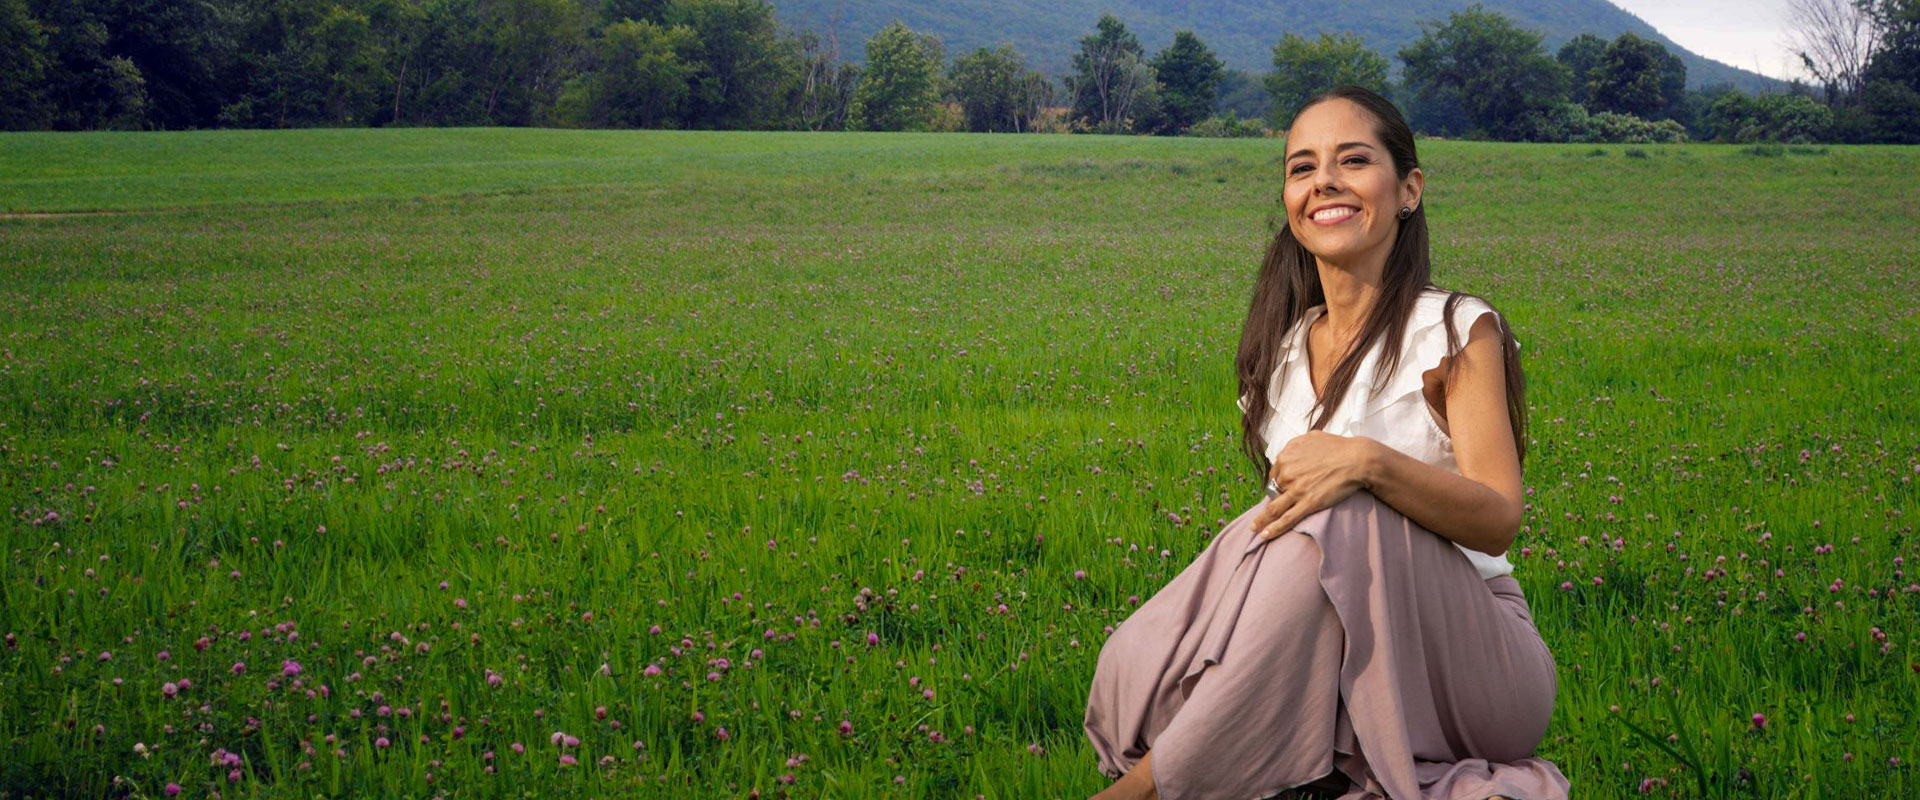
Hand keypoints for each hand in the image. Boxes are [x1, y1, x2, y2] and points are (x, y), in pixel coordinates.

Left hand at [1253, 432, 1376, 541]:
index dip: (1278, 482)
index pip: (1275, 474)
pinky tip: (1264, 535)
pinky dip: (1273, 528)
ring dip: (1261, 520)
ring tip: (1253, 529)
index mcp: (1286, 456)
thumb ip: (1298, 443)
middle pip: (1274, 490)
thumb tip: (1294, 448)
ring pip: (1274, 508)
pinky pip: (1286, 519)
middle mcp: (1287, 473)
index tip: (1280, 489)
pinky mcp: (1308, 503)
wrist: (1357, 459)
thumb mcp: (1312, 437)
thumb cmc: (1338, 447)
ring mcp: (1296, 490)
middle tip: (1269, 510)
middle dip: (1274, 499)